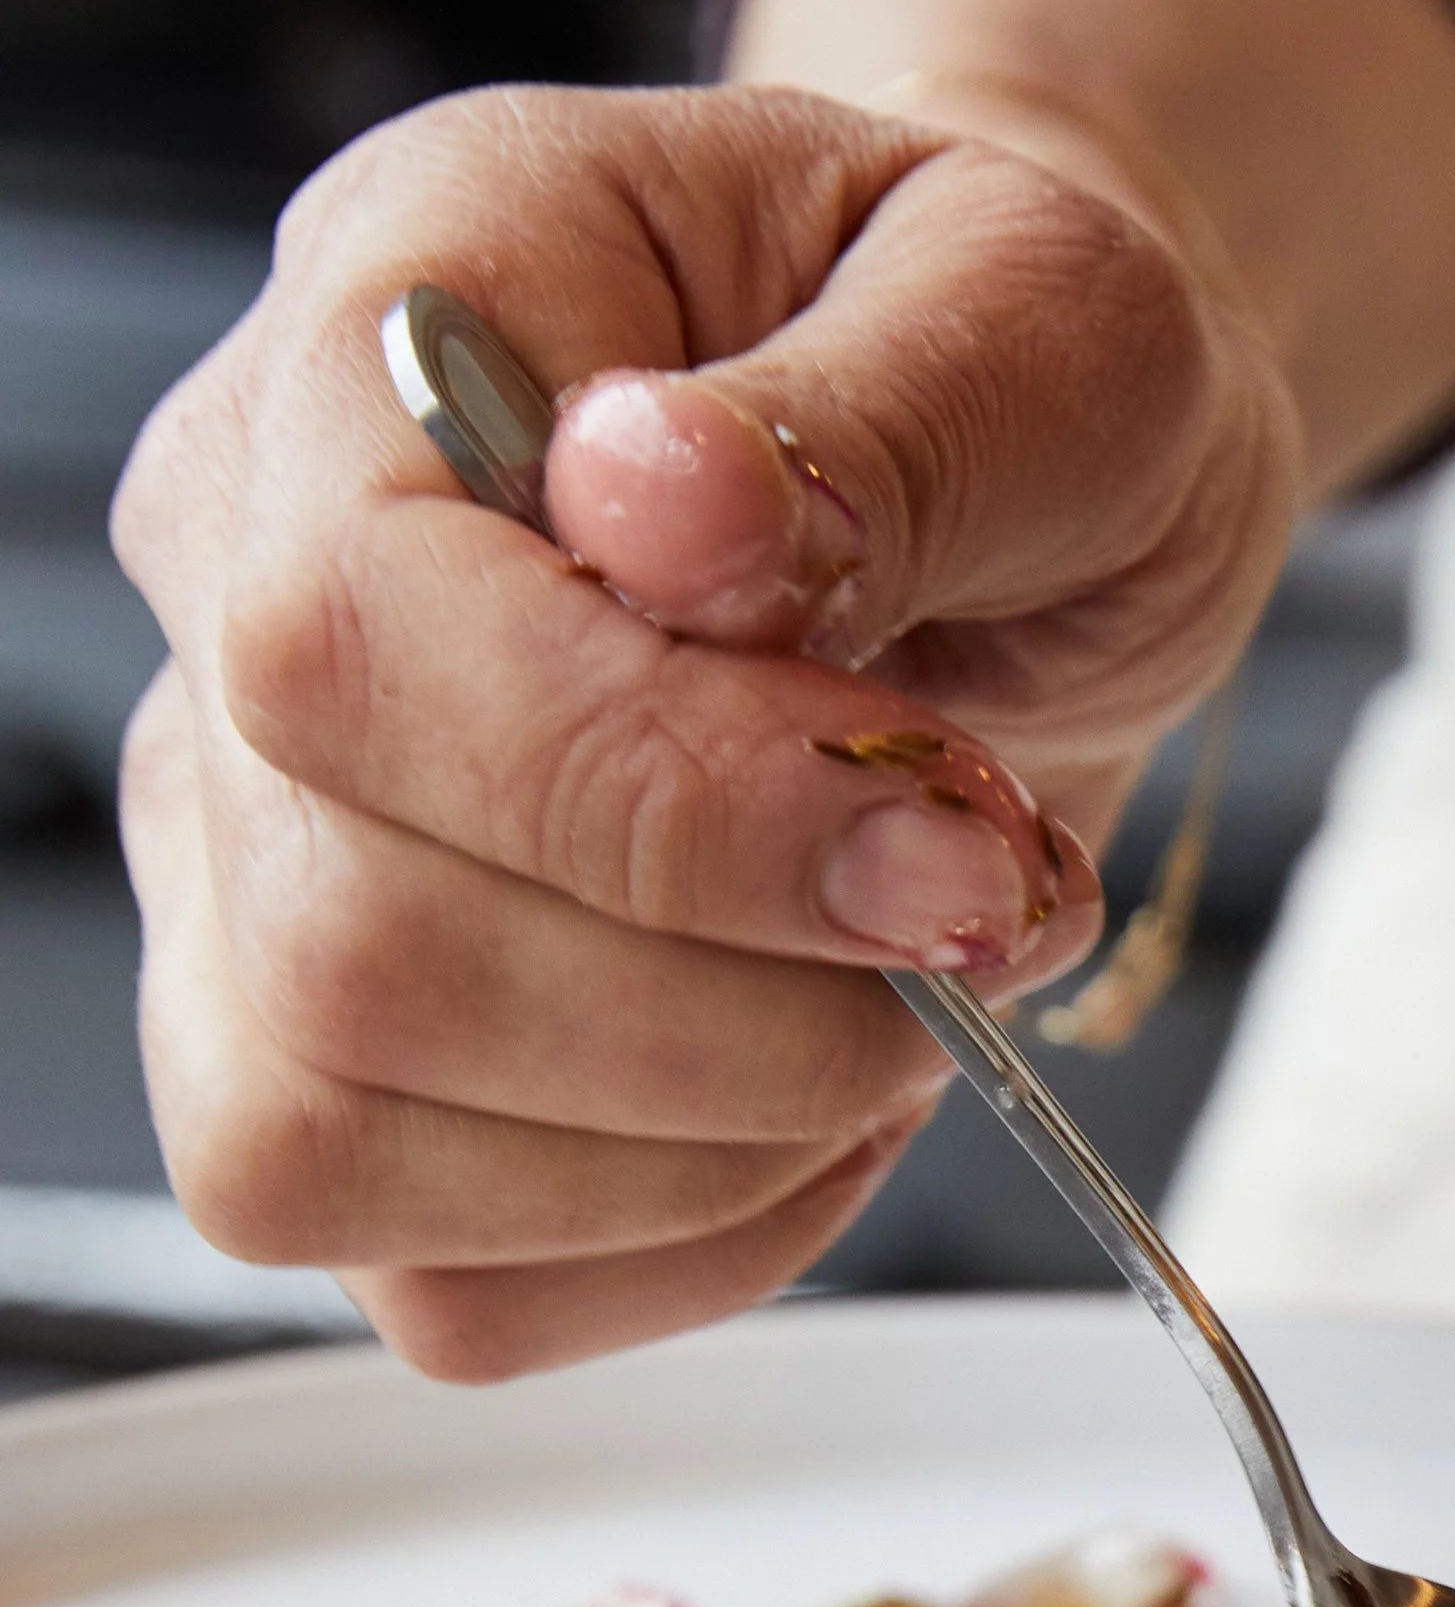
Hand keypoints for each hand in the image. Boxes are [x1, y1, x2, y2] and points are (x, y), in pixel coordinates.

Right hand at [112, 77, 1303, 1377]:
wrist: (1027, 486)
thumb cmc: (1015, 388)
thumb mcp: (1058, 323)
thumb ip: (890, 412)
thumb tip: (665, 511)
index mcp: (393, 338)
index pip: (354, 649)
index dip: (665, 816)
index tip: (950, 846)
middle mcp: (243, 591)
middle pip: (349, 955)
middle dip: (748, 1017)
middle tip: (983, 909)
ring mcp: (249, 850)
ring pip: (337, 1149)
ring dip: (717, 1145)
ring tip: (907, 994)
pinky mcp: (336, 1061)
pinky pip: (438, 1283)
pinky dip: (685, 1242)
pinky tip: (817, 1102)